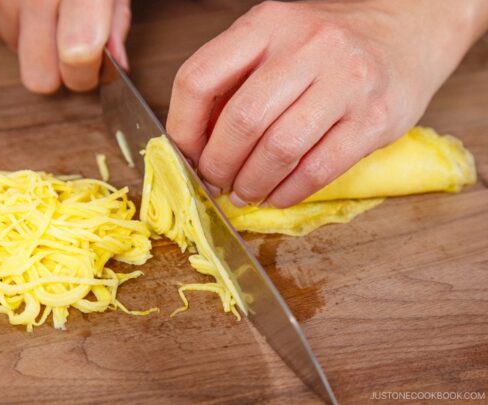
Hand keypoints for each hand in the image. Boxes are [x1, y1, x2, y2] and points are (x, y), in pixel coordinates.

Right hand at [0, 0, 131, 92]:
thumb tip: (116, 66)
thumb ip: (114, 18)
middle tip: (69, 46)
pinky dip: (11, 21)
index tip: (96, 66)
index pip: (79, 52)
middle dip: (58, 72)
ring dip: (33, 39)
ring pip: (17, 55)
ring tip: (42, 4)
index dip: (87, 72)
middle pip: (40, 77)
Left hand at [167, 0, 487, 207]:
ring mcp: (347, 80)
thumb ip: (232, 81)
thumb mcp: (273, 40)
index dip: (184, 127)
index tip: (185, 154)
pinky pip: (320, 168)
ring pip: (279, 149)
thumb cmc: (326, 44)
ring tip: (245, 192)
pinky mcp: (377, 117)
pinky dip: (290, 191)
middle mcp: (308, 46)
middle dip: (218, 164)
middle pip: (241, 120)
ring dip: (252, 183)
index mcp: (267, 24)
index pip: (199, 79)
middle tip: (215, 181)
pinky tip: (278, 194)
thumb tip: (191, 144)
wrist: (408, 29)